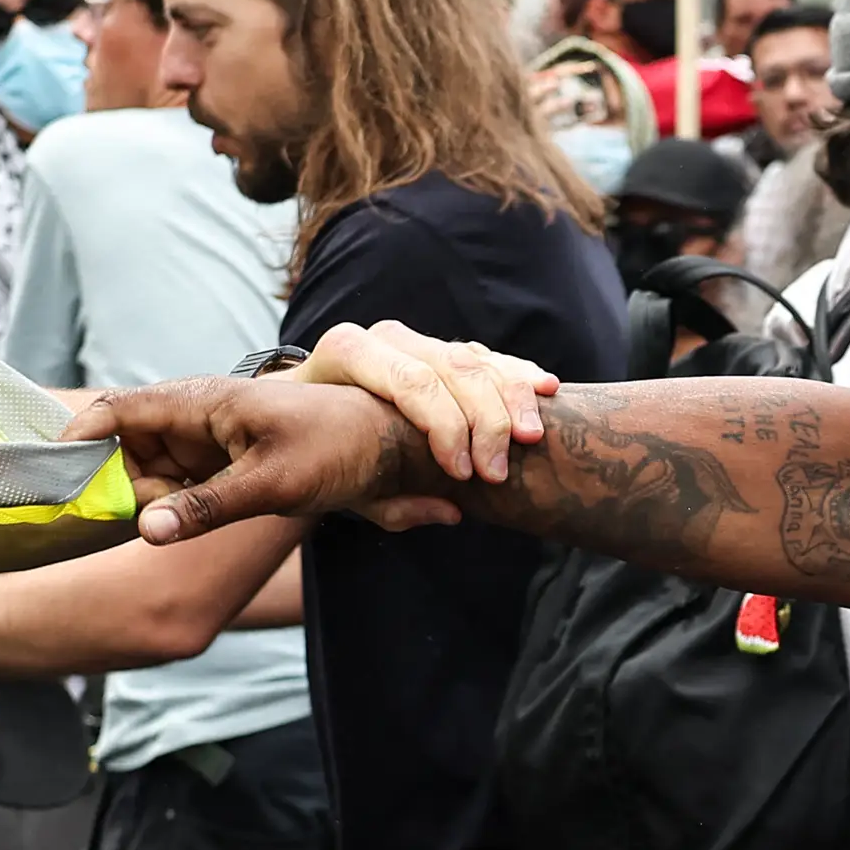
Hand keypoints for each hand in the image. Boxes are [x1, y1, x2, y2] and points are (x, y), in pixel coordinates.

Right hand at [67, 378, 442, 542]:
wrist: (388, 446)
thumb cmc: (336, 447)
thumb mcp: (272, 483)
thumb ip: (207, 507)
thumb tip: (147, 530)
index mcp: (201, 402)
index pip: (119, 410)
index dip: (78, 437)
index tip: (50, 474)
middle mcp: (195, 417)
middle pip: (127, 451)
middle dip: (120, 486)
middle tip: (136, 520)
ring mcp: (206, 442)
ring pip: (150, 475)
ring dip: (152, 502)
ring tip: (184, 517)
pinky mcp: (220, 465)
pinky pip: (177, 488)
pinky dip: (174, 509)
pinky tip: (187, 524)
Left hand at [293, 320, 555, 486]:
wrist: (303, 418)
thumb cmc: (318, 452)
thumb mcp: (340, 480)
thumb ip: (390, 500)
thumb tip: (451, 511)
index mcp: (347, 354)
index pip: (409, 381)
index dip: (444, 426)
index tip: (464, 474)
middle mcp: (384, 338)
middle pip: (450, 368)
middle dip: (483, 420)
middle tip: (499, 470)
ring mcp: (417, 340)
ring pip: (474, 359)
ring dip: (511, 398)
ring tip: (532, 437)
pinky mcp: (443, 351)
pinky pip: (488, 358)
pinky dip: (517, 375)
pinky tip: (546, 389)